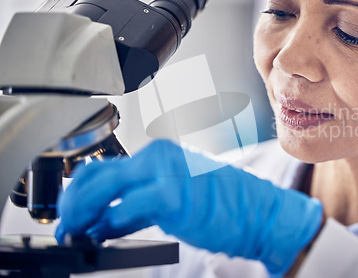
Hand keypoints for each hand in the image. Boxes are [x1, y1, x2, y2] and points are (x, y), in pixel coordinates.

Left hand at [56, 139, 322, 274]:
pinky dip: (107, 225)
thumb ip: (137, 200)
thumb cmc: (224, 205)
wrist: (259, 213)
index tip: (69, 211)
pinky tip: (101, 236)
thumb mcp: (175, 193)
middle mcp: (157, 157)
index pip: (102, 166)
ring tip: (75, 234)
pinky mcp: (172, 195)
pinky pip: (125, 211)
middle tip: (65, 227)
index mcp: (158, 155)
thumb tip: (102, 217)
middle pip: (95, 174)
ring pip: (102, 189)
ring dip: (82, 214)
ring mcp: (164, 172)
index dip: (77, 191)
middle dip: (72, 203)